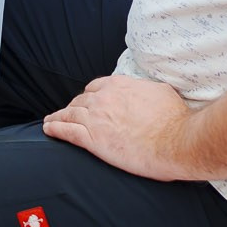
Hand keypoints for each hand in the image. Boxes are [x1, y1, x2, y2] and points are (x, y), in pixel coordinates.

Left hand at [44, 75, 194, 180]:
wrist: (178, 141)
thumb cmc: (176, 119)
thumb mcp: (161, 91)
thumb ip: (146, 89)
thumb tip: (147, 90)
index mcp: (118, 85)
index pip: (96, 86)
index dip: (90, 95)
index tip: (87, 101)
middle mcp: (103, 98)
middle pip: (81, 100)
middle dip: (75, 107)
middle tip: (70, 114)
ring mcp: (95, 118)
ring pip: (69, 114)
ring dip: (59, 116)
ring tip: (51, 120)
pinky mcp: (92, 139)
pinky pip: (66, 130)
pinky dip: (54, 128)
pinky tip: (48, 129)